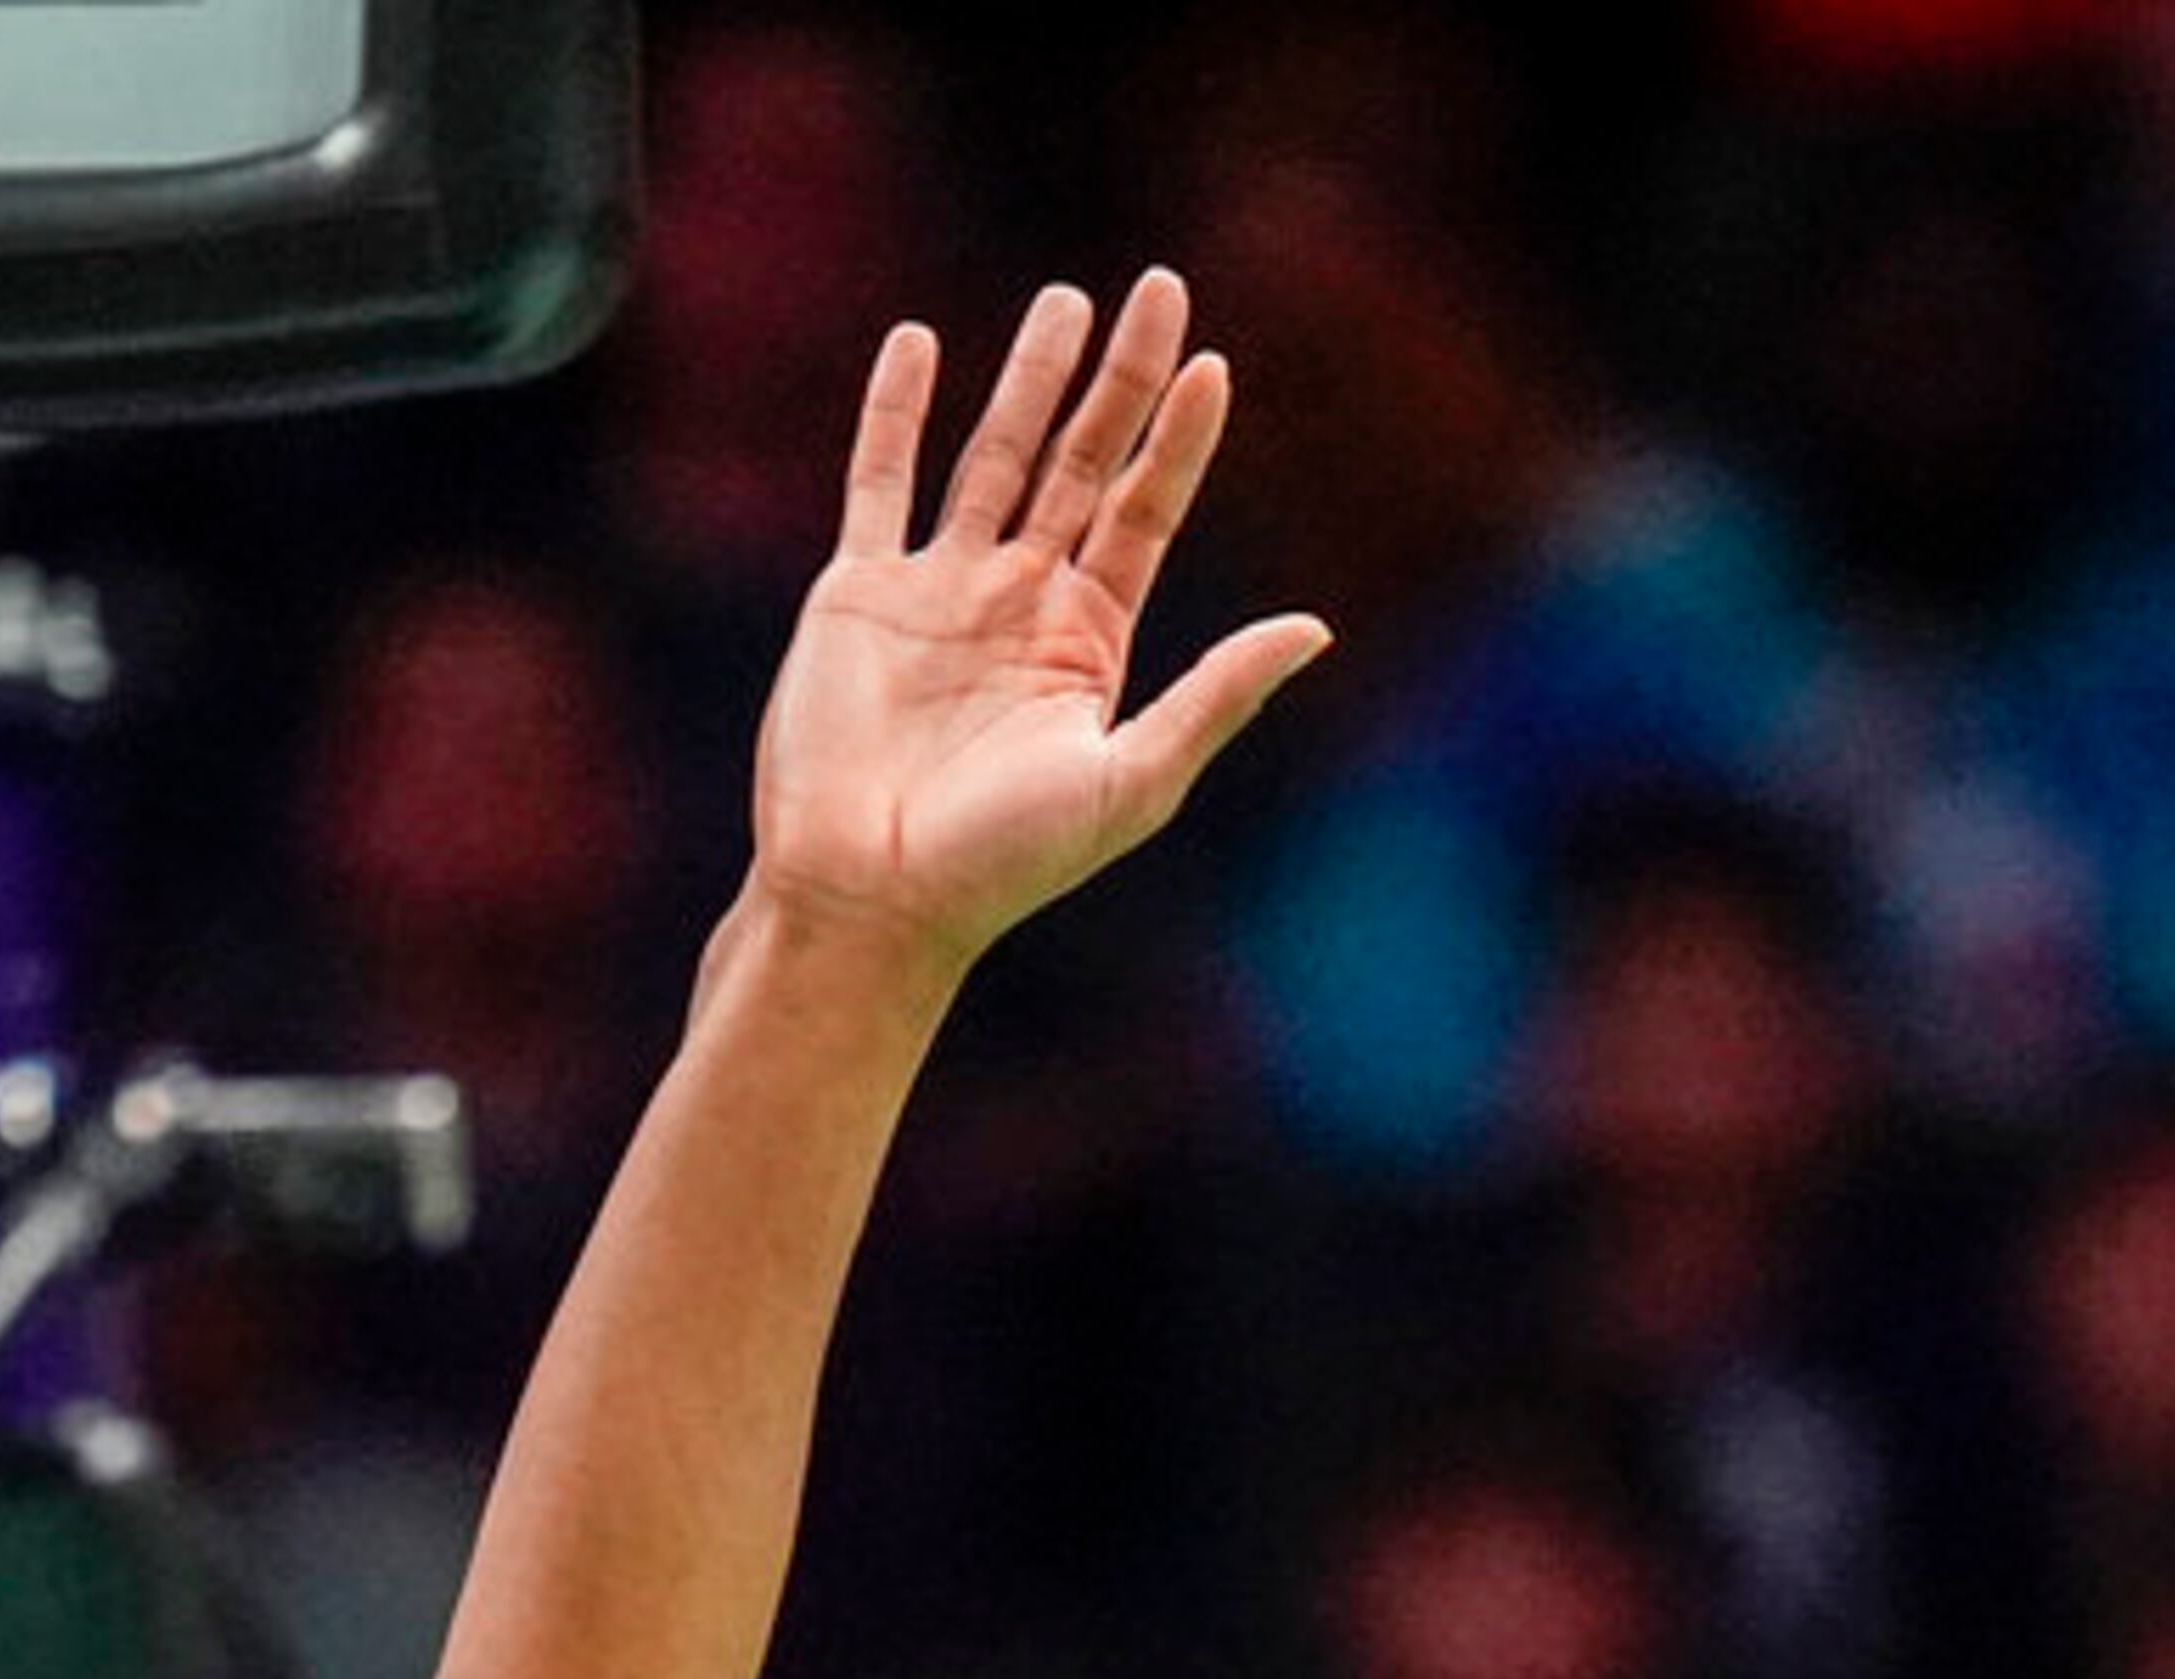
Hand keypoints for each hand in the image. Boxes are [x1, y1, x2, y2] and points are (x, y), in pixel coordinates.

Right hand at [747, 272, 1328, 974]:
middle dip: (1121, 380)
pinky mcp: (858, 593)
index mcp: (1088, 646)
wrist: (872, 897)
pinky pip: (878, 481)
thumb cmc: (1004, 864)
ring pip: (992, 458)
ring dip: (1028, 377)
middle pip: (1081, 464)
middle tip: (1161, 287)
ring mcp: (939, 591)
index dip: (1179, 442)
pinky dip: (894, 413)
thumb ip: (1217, 695)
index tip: (1212, 366)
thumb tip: (1316, 628)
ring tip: (1067, 300)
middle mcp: (1020, 605)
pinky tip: (918, 344)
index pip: (1144, 515)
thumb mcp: (1132, 779)